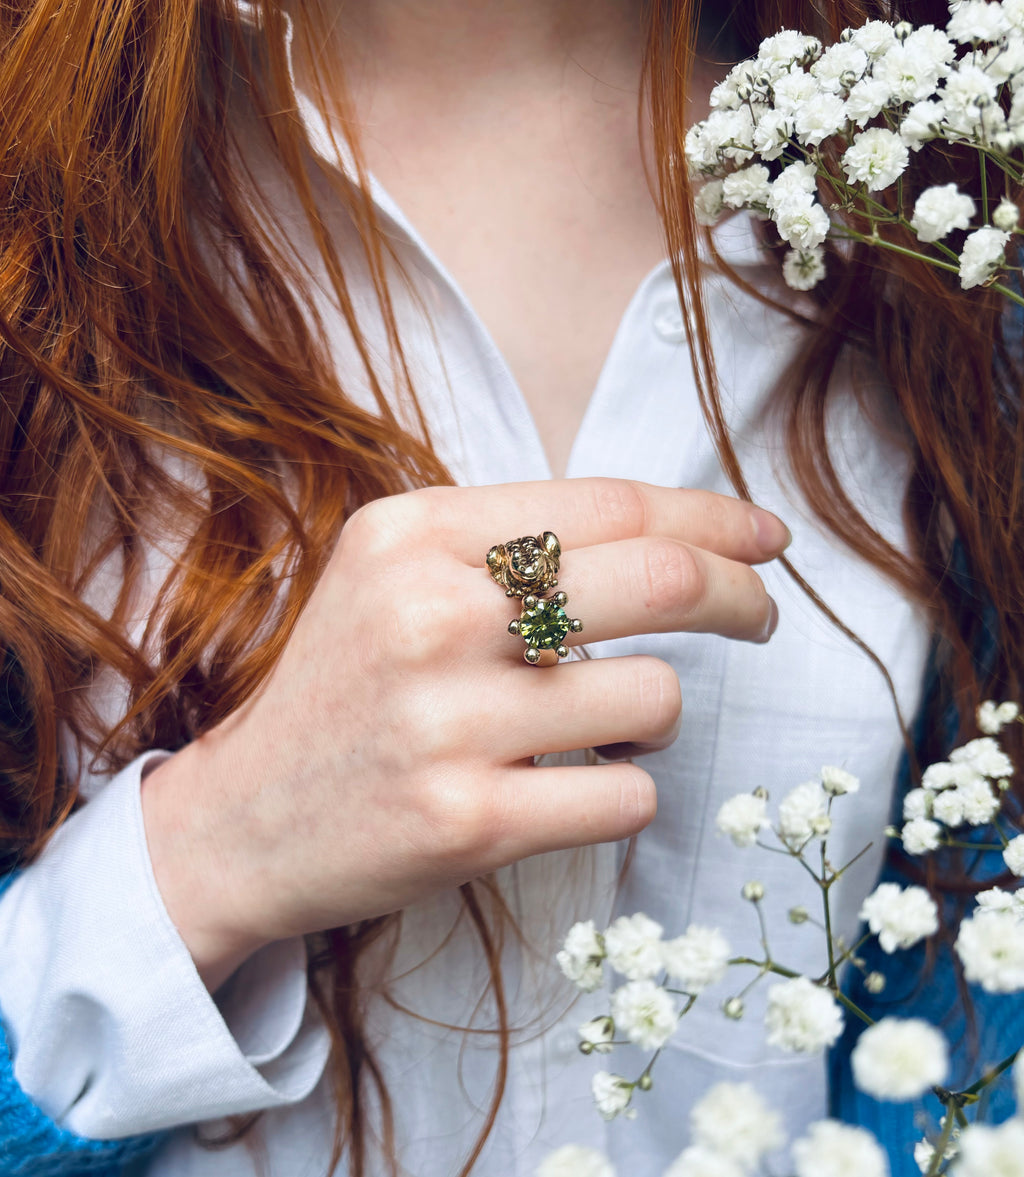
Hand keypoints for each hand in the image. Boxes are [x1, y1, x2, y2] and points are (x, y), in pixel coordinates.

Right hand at [141, 479, 788, 988]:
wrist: (240, 819)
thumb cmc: (345, 687)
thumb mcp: (394, 574)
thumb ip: (508, 542)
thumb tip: (674, 537)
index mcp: (413, 532)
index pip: (610, 502)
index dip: (711, 517)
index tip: (765, 540)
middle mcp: (429, 612)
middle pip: (657, 582)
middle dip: (741, 596)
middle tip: (764, 617)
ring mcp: (446, 721)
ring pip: (657, 697)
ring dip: (659, 714)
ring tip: (606, 725)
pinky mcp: (466, 821)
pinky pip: (628, 794)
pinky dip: (626, 788)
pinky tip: (572, 786)